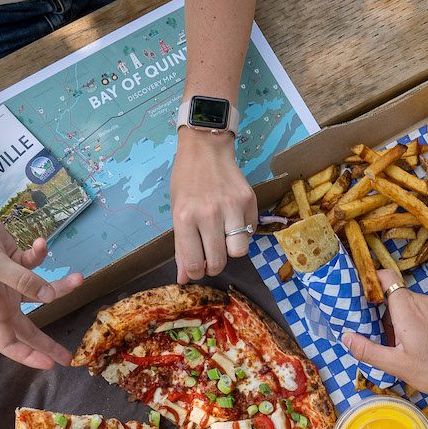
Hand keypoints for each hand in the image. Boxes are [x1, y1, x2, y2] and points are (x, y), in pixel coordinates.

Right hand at [0, 203, 82, 368]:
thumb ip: (22, 280)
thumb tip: (49, 297)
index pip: (7, 342)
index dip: (27, 356)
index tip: (49, 364)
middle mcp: (0, 298)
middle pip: (27, 328)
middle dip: (47, 342)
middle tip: (69, 355)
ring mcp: (9, 280)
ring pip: (40, 293)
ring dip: (59, 287)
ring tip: (78, 279)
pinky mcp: (15, 261)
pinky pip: (34, 265)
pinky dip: (40, 255)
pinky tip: (42, 243)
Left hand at [170, 127, 256, 282]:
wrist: (206, 149)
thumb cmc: (186, 182)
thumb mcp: (177, 213)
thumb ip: (181, 248)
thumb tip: (183, 279)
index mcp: (185, 218)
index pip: (194, 263)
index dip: (196, 273)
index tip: (197, 269)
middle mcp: (209, 214)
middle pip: (219, 261)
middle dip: (214, 266)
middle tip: (210, 257)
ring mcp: (232, 207)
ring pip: (239, 251)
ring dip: (231, 250)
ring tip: (224, 238)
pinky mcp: (249, 201)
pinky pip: (250, 232)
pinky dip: (242, 232)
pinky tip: (232, 218)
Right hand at [343, 269, 427, 405]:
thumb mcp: (398, 366)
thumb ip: (368, 350)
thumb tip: (345, 338)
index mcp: (408, 310)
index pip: (386, 277)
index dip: (372, 282)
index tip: (362, 298)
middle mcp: (424, 300)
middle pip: (396, 295)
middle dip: (386, 312)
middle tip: (385, 338)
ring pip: (411, 303)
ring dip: (402, 319)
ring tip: (406, 346)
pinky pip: (425, 308)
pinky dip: (418, 320)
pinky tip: (422, 343)